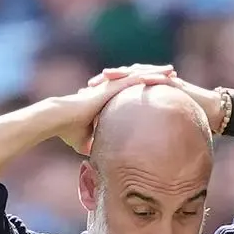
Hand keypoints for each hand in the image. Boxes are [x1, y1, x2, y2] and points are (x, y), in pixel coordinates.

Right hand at [57, 67, 173, 154]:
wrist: (59, 120)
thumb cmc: (69, 131)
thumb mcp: (86, 141)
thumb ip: (95, 146)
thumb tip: (100, 161)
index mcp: (109, 99)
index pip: (133, 92)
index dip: (147, 89)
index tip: (163, 90)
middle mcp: (111, 89)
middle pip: (138, 79)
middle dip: (156, 76)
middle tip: (174, 76)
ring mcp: (110, 86)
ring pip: (137, 75)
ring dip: (155, 72)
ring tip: (172, 71)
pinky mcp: (109, 87)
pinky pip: (131, 80)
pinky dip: (146, 77)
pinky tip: (159, 77)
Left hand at [88, 66, 224, 131]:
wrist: (215, 113)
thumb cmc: (191, 126)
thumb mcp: (162, 135)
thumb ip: (147, 142)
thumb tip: (131, 159)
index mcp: (145, 98)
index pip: (119, 95)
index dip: (101, 97)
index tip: (83, 103)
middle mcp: (150, 86)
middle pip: (122, 81)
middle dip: (104, 83)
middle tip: (85, 88)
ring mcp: (159, 80)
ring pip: (134, 73)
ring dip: (118, 74)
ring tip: (102, 77)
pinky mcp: (169, 80)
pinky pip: (152, 75)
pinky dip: (140, 74)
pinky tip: (129, 76)